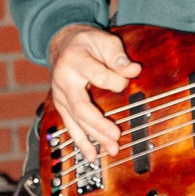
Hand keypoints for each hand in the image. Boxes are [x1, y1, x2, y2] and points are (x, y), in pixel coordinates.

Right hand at [48, 23, 137, 159]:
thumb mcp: (104, 41)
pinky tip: (92, 154)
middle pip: (80, 106)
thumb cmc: (88, 43)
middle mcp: (63, 80)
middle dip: (98, 123)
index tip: (125, 83)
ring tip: (111, 149)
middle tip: (116, 135)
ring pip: (76, 120)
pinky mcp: (62, 105)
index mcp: (75, 60)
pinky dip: (81, 141)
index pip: (96, 75)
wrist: (63, 44)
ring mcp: (60, 95)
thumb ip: (118, 57)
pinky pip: (71, 125)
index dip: (114, 81)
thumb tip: (134, 70)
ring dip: (94, 137)